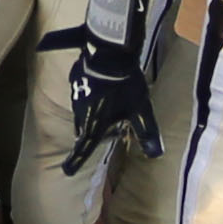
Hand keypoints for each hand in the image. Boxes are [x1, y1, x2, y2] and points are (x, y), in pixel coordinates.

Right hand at [40, 23, 161, 174]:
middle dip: (94, 134)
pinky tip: (103, 88)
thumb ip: (146, 132)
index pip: (83, 149)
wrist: (109, 53)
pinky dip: (91, 98)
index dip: (75, 161)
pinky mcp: (75, 81)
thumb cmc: (125, 86)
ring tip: (111, 105)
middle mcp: (80, 115)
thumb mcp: (140, 110)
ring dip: (94, 115)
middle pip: (85, 131)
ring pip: (83, 113)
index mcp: (94, 126)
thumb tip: (156, 154)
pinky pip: (82, 96)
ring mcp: (75, 97)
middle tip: (112, 129)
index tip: (67, 171)